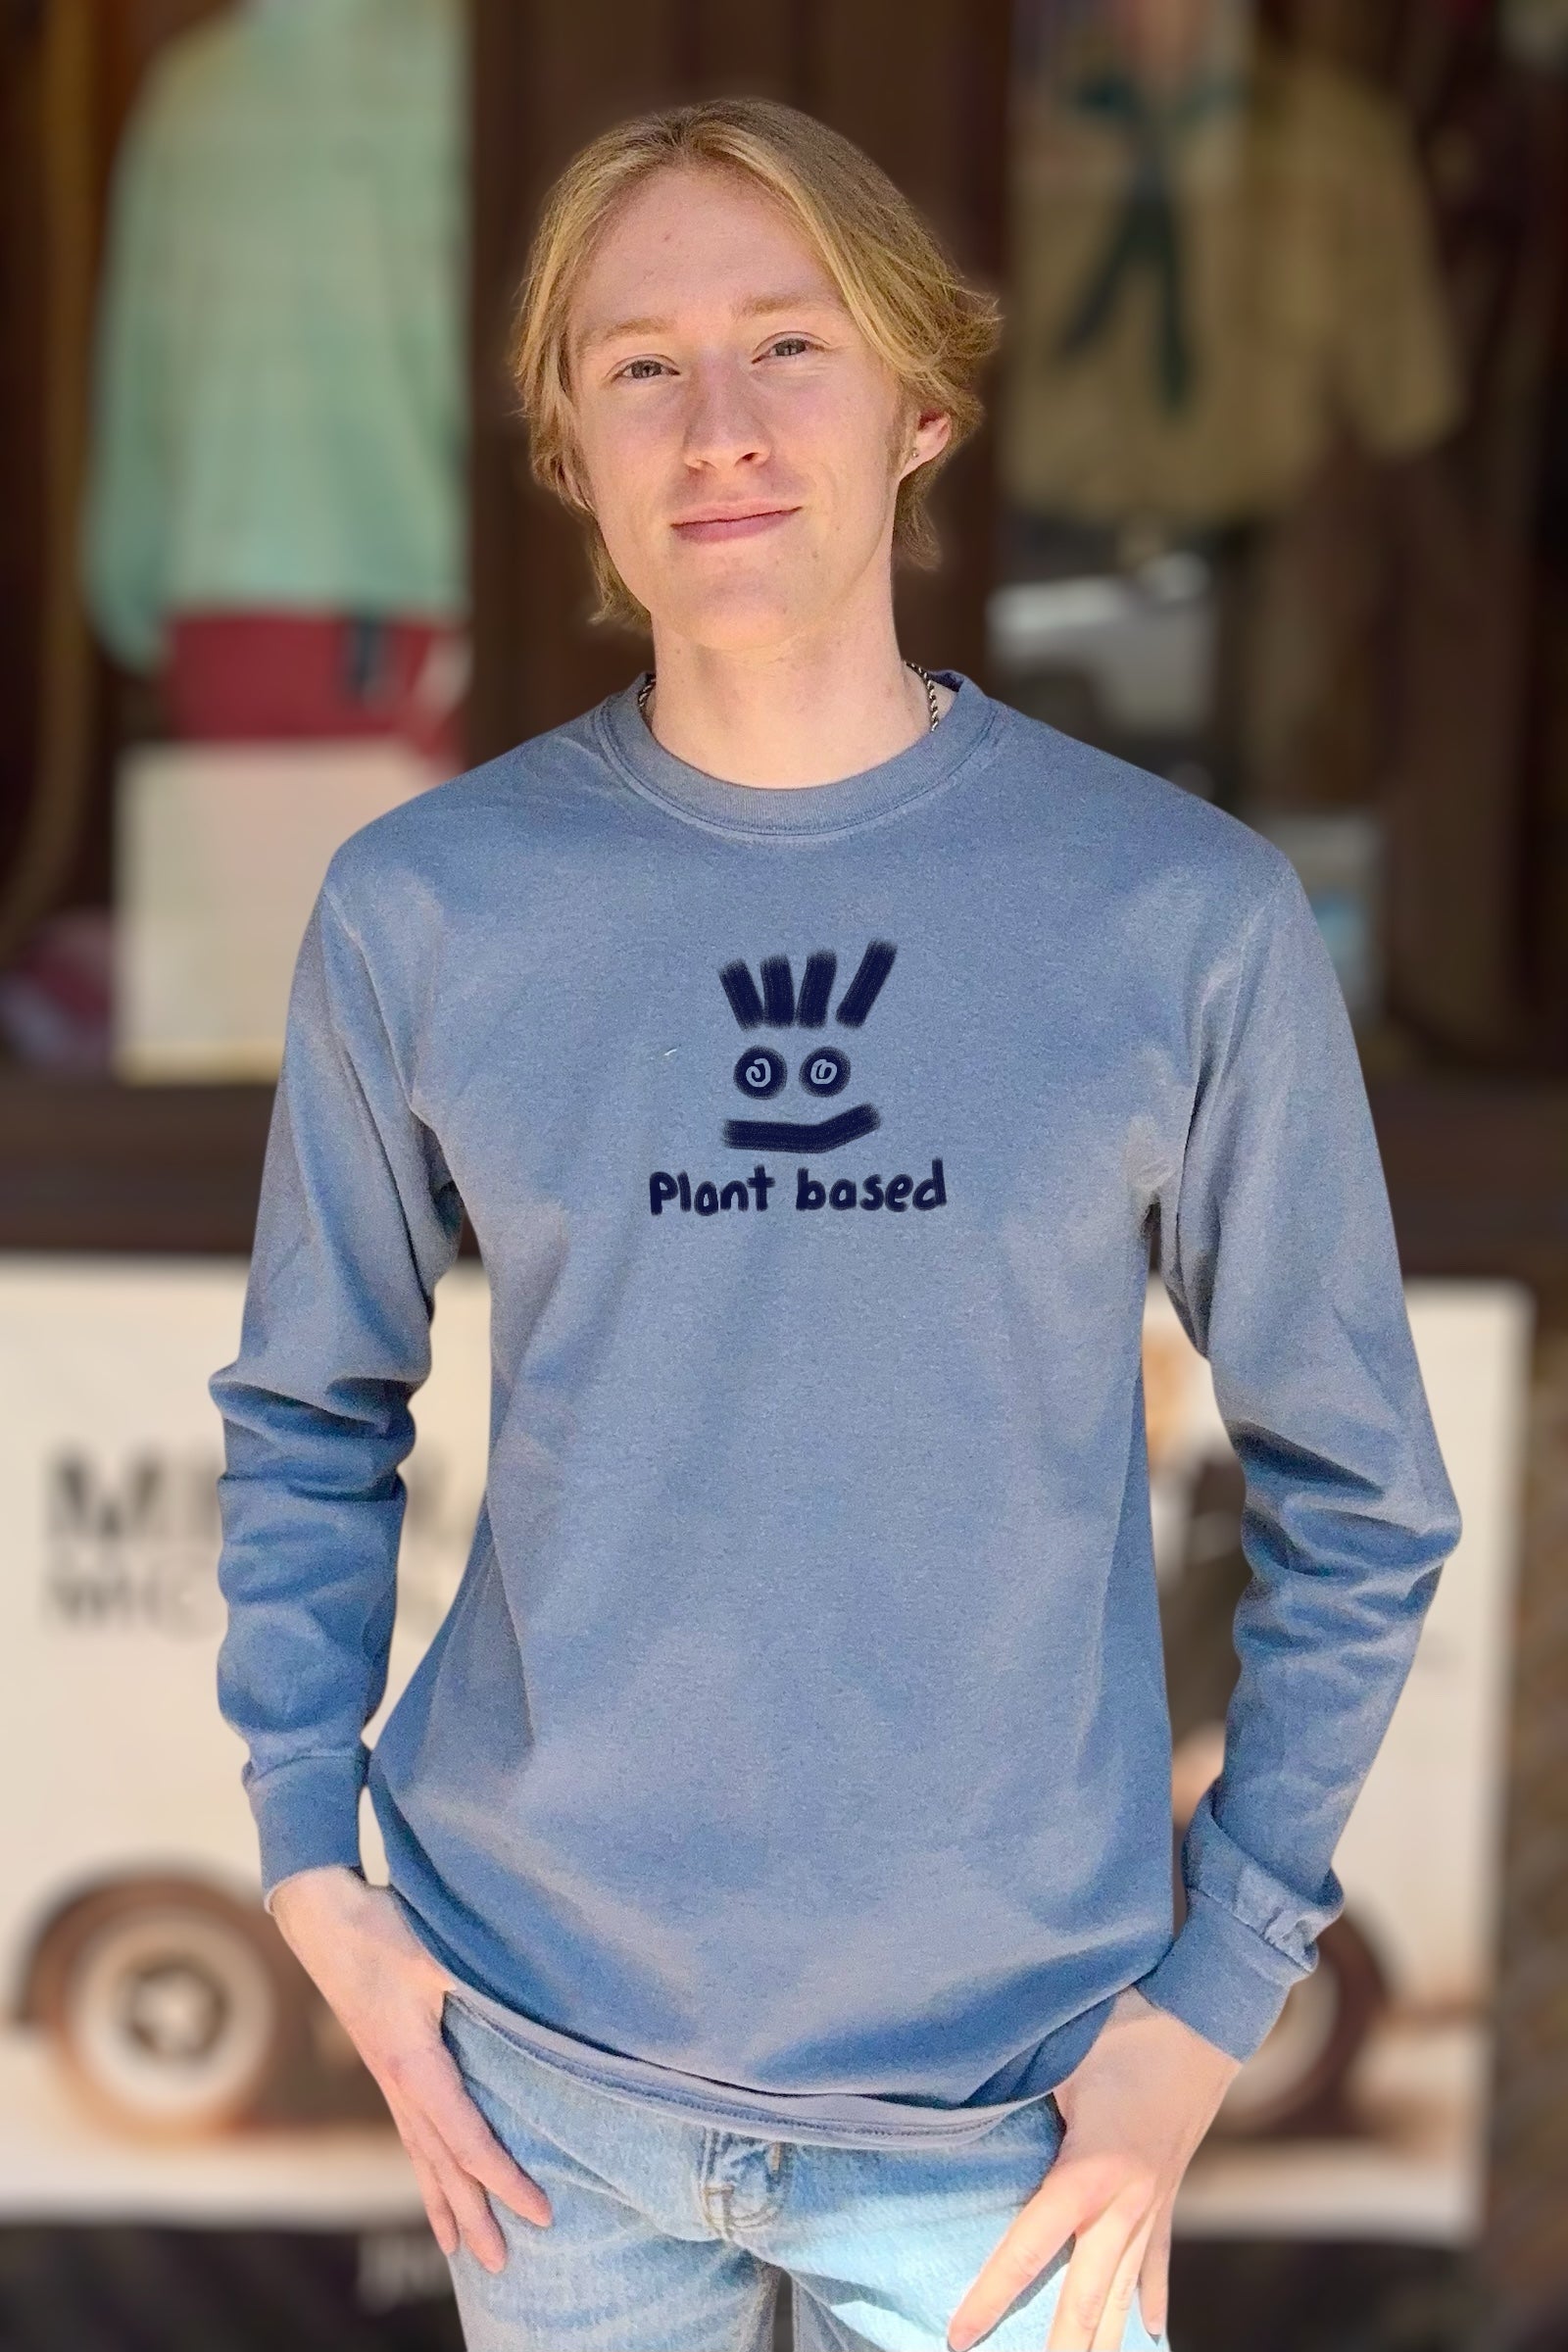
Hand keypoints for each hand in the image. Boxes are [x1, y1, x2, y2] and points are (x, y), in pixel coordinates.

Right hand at [269, 1865, 552, 2269]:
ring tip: (462, 2248)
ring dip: (446, 2202)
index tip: (541, 2211)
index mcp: (413, 2065)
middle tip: (503, 2265)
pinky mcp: (387, 2065)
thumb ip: (474, 1981)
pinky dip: (428, 2168)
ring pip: (422, 2156)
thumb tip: (524, 2000)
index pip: (468, 2140)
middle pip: (442, 2166)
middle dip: (474, 2216)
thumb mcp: (432, 1952)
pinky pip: (411, 2132)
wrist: (322, 1915)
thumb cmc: (380, 1929)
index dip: (505, 2179)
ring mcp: (388, 2079)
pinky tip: (436, 2182)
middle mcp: (398, 2084)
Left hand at [946, 1988, 1240, 2349]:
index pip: (1028, 2249)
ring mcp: (1152, 2204)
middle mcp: (1124, 2203)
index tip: (959, 2335)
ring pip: (1122, 2291)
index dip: (990, 2295)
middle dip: (1059, 2347)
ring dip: (1104, 2338)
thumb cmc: (1128, 2029)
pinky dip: (1151, 2299)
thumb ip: (1019, 2098)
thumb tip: (964, 2111)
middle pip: (1084, 2296)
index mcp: (1089, 2172)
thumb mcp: (1061, 2060)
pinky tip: (1149, 2332)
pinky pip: (1157, 2260)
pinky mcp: (1169, 2192)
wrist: (1206, 2017)